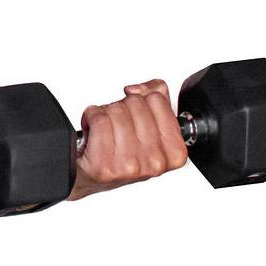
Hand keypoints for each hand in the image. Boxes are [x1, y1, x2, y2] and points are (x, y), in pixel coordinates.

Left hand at [71, 79, 189, 199]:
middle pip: (135, 103)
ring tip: (106, 129)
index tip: (136, 114)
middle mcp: (155, 162)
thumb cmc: (122, 151)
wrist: (92, 175)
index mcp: (175, 152)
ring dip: (106, 113)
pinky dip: (90, 116)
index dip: (142, 100)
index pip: (157, 99)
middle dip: (123, 107)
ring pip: (117, 110)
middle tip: (119, 125)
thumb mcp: (151, 124)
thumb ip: (157, 96)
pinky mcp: (106, 165)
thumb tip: (139, 90)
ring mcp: (130, 165)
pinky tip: (93, 131)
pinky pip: (99, 119)